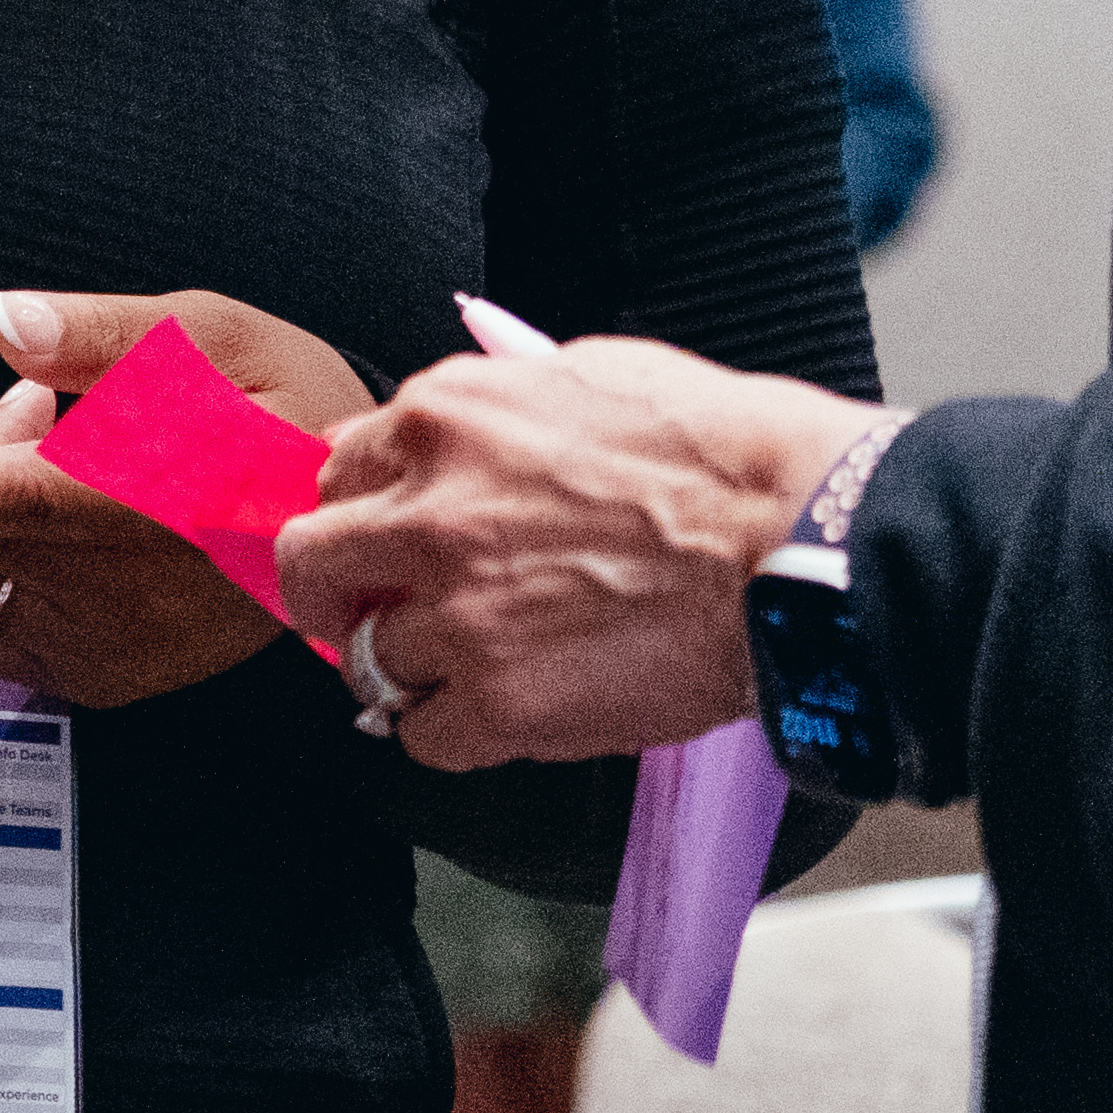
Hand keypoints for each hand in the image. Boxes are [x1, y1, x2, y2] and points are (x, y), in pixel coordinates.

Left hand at [0, 286, 376, 709]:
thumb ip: (103, 332)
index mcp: (162, 498)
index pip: (15, 499)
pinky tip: (40, 500)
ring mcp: (106, 647)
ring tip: (45, 430)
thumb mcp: (216, 335)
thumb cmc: (285, 413)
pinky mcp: (93, 678)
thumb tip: (3, 323)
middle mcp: (127, 593)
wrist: (344, 526)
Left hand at [271, 310, 880, 768]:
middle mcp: (431, 511)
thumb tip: (428, 428)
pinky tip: (503, 713)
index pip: (340, 467)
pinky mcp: (500, 702)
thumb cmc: (722, 455)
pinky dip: (453, 734)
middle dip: (336, 593)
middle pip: (313, 566)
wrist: (800, 542)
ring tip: (468, 668)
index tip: (389, 537)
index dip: (368, 509)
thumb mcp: (589, 374)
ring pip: (363, 662)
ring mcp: (459, 612)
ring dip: (406, 669)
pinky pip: (422, 738)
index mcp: (447, 418)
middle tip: (375, 613)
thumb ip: (491, 406)